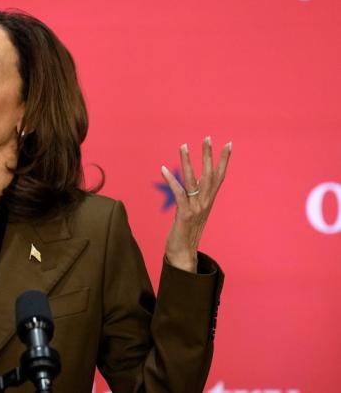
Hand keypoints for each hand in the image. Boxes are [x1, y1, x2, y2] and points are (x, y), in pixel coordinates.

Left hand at [160, 136, 231, 272]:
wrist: (183, 255)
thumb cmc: (186, 233)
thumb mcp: (194, 211)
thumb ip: (197, 196)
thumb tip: (196, 181)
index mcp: (209, 201)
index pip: (219, 177)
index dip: (224, 160)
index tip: (228, 144)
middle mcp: (205, 203)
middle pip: (210, 175)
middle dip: (209, 155)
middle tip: (208, 137)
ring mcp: (196, 208)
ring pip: (194, 180)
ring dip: (188, 162)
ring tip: (183, 146)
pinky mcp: (185, 214)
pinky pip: (178, 193)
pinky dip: (172, 180)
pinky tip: (164, 169)